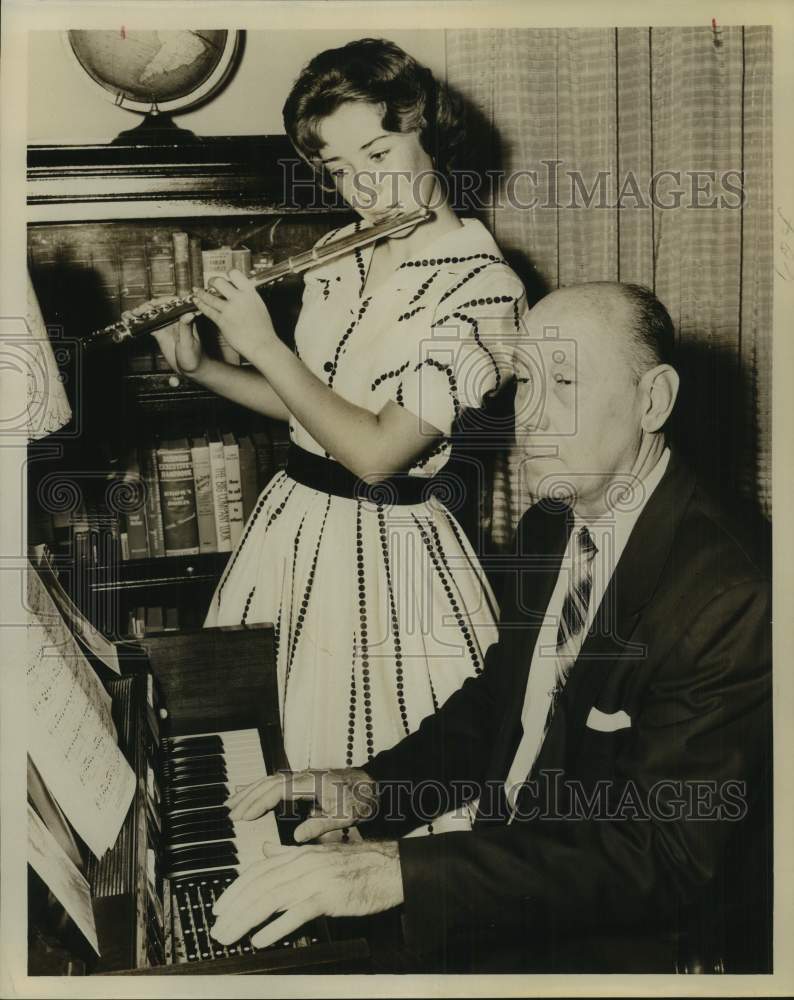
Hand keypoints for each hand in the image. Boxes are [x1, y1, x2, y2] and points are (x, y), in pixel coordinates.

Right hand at [121, 297, 204, 375]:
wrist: (192, 368)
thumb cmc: (195, 357)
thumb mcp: (189, 343)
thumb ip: (186, 329)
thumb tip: (188, 314)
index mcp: (185, 319)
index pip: (173, 304)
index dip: (161, 302)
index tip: (152, 304)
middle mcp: (175, 319)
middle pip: (159, 308)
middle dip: (147, 307)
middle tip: (138, 311)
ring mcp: (167, 325)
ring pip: (152, 315)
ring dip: (141, 313)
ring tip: (130, 314)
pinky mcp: (160, 332)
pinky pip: (148, 324)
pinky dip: (139, 322)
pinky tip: (129, 320)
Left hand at [191, 270, 276, 360]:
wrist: (262, 344)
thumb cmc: (263, 329)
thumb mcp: (259, 306)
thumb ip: (248, 297)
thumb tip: (241, 292)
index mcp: (250, 293)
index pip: (235, 274)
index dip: (228, 274)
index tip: (225, 277)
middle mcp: (239, 299)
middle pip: (219, 282)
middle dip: (212, 281)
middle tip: (211, 283)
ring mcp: (229, 310)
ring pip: (209, 296)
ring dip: (201, 293)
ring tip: (197, 291)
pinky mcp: (222, 321)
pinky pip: (207, 310)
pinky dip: (200, 304)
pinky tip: (197, 301)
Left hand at [210, 839, 402, 948]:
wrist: (391, 867)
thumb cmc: (359, 863)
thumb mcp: (320, 854)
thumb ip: (290, 854)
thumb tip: (266, 851)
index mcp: (300, 854)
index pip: (258, 871)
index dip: (235, 889)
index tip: (219, 907)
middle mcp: (303, 864)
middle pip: (259, 886)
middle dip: (234, 908)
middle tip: (217, 928)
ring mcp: (315, 879)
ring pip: (271, 899)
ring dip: (246, 919)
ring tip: (230, 935)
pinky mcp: (329, 897)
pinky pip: (297, 913)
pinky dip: (276, 927)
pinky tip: (261, 939)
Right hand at [227, 767, 376, 842]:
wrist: (376, 785)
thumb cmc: (363, 799)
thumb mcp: (345, 816)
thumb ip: (320, 825)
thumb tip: (296, 836)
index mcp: (313, 782)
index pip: (278, 790)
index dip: (259, 803)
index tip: (244, 816)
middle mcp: (305, 776)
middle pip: (269, 782)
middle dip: (248, 796)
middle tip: (229, 811)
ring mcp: (304, 777)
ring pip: (271, 780)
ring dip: (251, 790)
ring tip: (232, 803)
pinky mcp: (305, 781)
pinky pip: (278, 783)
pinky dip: (262, 789)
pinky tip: (252, 797)